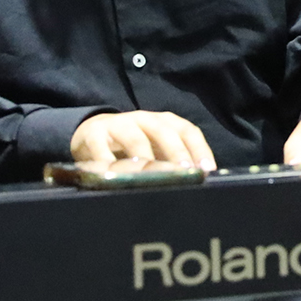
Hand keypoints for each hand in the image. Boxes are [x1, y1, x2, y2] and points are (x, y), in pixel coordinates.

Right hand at [70, 110, 217, 171]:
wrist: (92, 131)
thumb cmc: (135, 145)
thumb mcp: (157, 148)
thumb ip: (175, 161)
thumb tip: (200, 182)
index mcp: (165, 122)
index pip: (188, 131)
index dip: (199, 149)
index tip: (207, 170)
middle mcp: (145, 119)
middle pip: (164, 133)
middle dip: (176, 153)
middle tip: (184, 173)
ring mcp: (119, 124)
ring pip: (135, 139)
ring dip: (145, 157)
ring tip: (152, 176)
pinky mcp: (95, 133)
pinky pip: (101, 147)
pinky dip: (107, 161)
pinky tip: (114, 177)